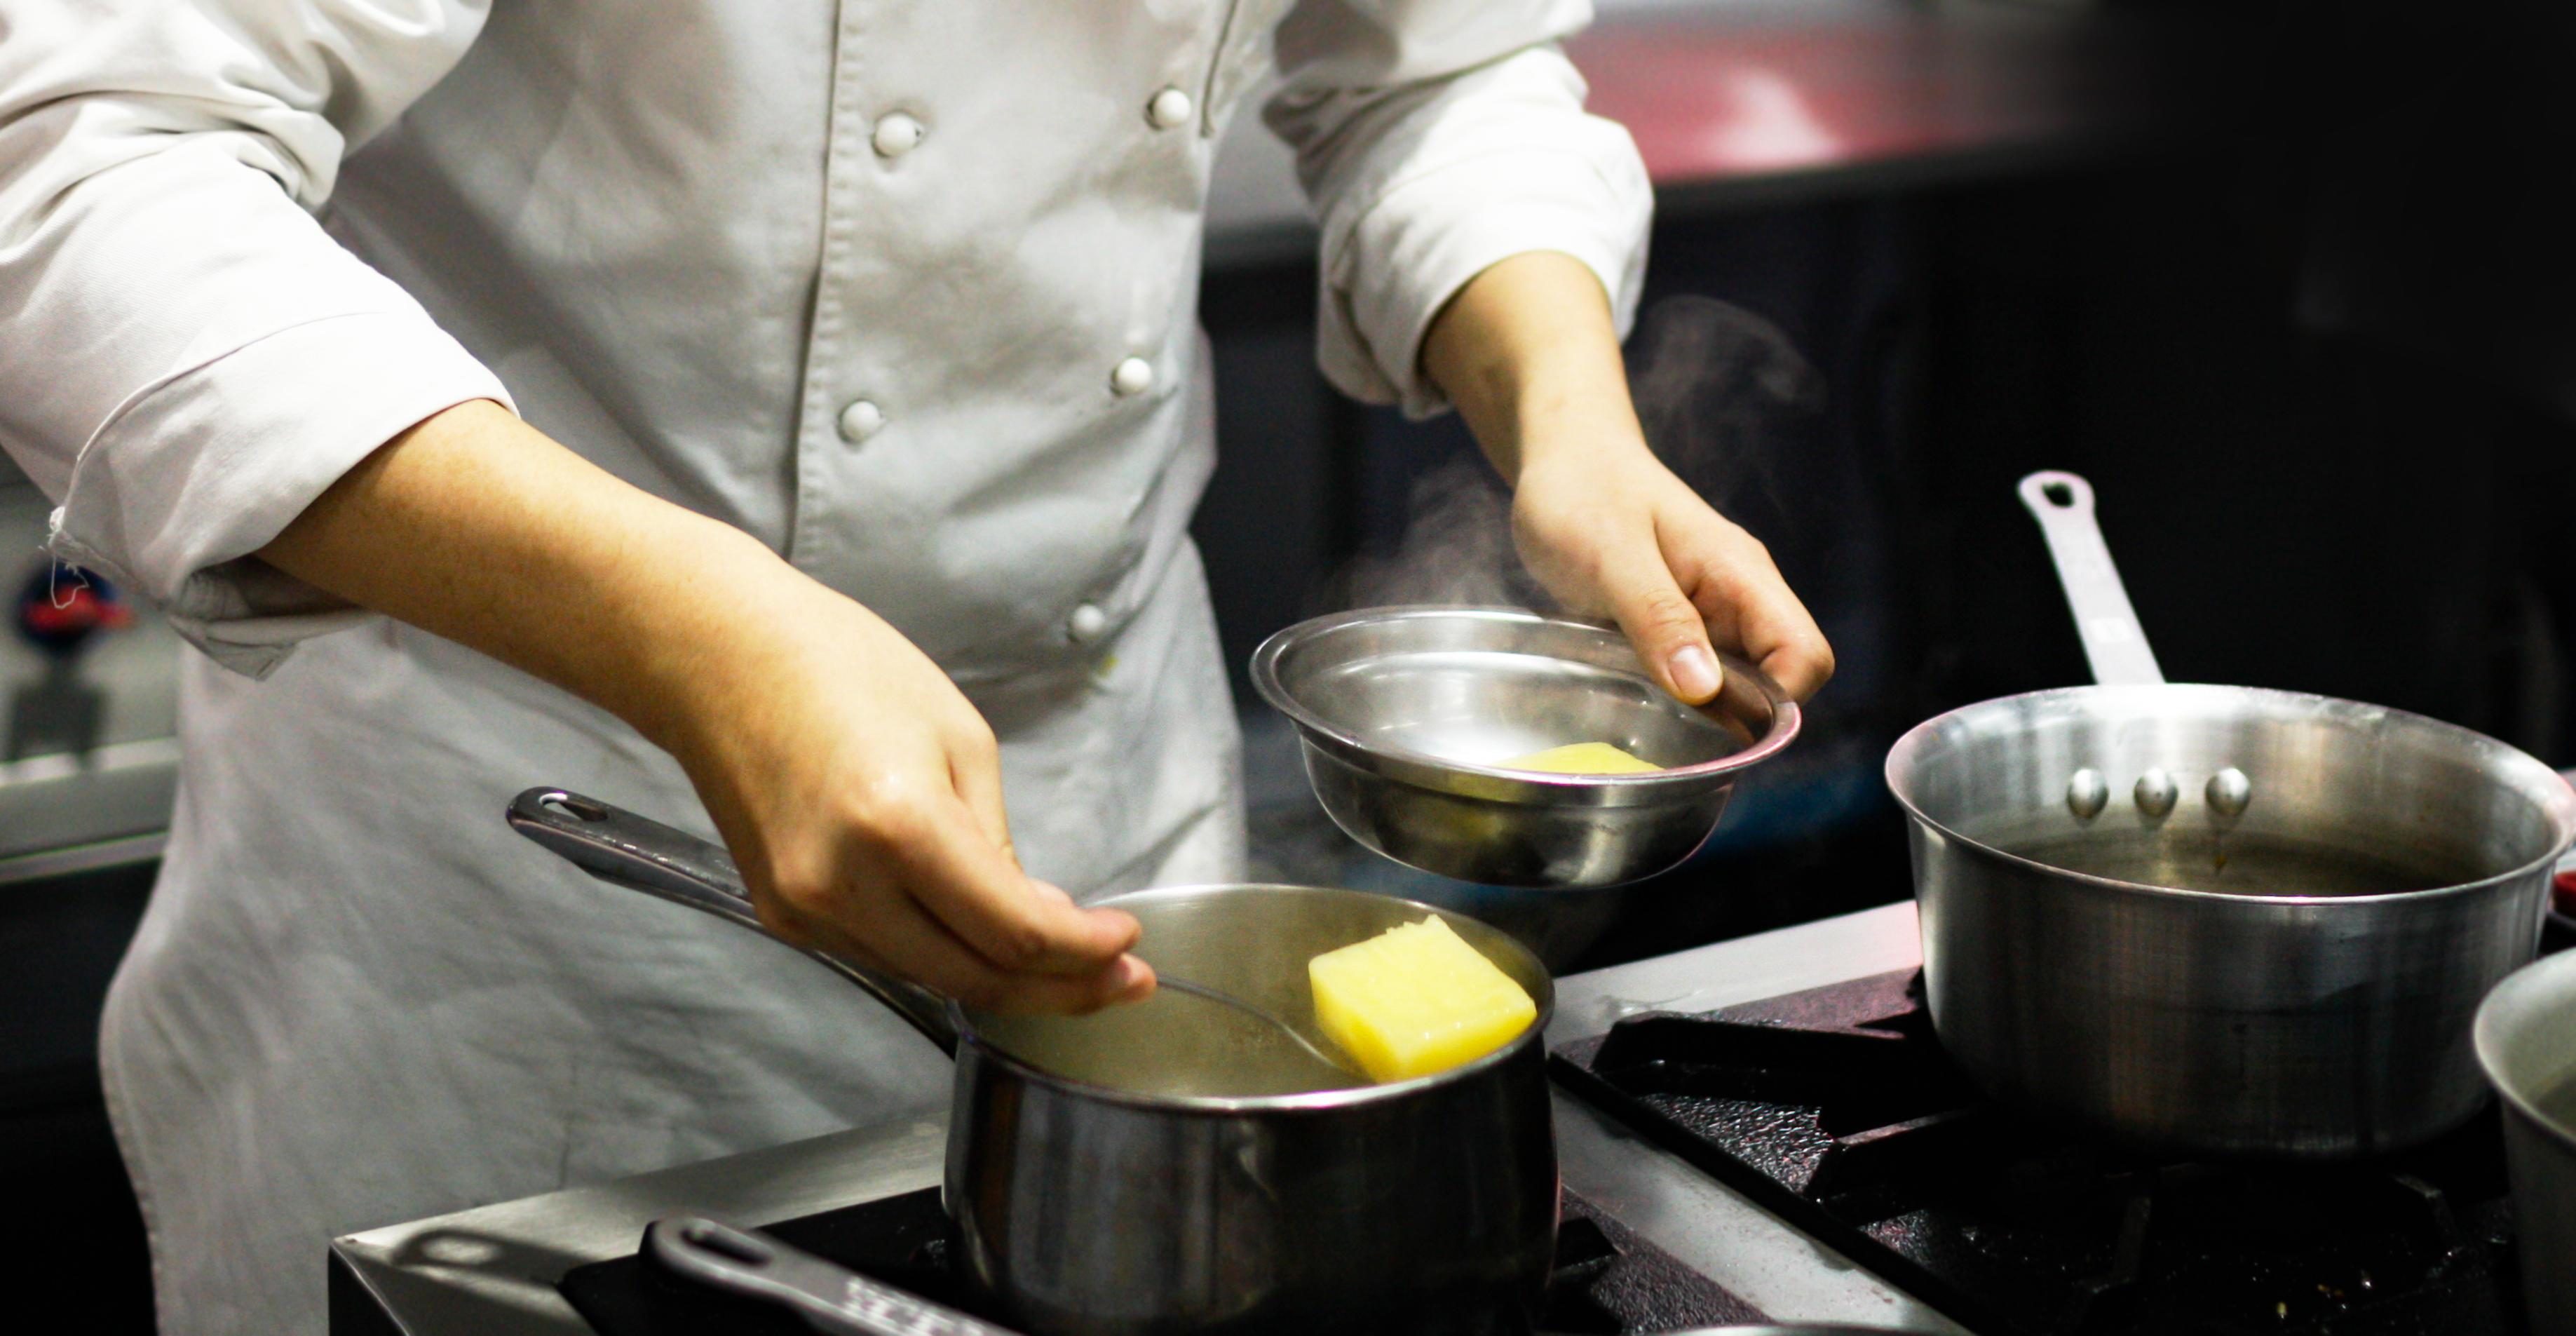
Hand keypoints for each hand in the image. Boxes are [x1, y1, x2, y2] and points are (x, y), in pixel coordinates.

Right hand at [659, 565, 1154, 1012]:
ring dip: (1005, 977)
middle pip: (977, 979)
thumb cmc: (841, 666)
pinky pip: (885, 955)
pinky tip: (983, 931)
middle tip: (1123, 980)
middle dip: (1062, 988)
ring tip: (1067, 956)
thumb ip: (1000, 842)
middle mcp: (843, 884)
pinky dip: (943, 953)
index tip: (1131, 945)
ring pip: (932, 978)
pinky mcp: (783, 915)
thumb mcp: (958, 737)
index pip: (1015, 931)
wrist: (717, 657)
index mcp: (897, 825)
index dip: (1086, 953)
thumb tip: (1040, 917)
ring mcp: (804, 910)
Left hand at [1420, 253, 1832, 703]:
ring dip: (1699, 712)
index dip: (1775, 702)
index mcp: (1741, 575)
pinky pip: (1694, 678)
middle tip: (1667, 723)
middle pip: (1778, 681)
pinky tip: (1631, 694)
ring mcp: (1709, 614)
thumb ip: (1658, 617)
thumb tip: (1705, 690)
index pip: (1804, 656)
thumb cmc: (1582, 490)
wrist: (1561, 456)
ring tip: (1643, 706)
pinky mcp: (1676, 627)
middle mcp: (1738, 598)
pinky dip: (1672, 697)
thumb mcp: (1610, 555)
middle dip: (1735, 716)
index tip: (1712, 720)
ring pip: (1735, 687)